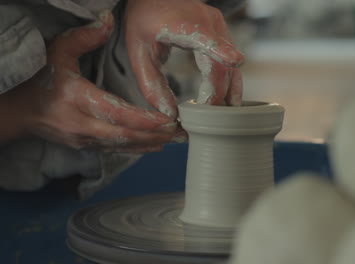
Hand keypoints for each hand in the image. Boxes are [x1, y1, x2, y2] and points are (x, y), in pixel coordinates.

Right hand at [8, 11, 178, 152]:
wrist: (19, 111)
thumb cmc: (40, 79)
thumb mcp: (57, 51)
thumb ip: (84, 37)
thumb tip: (108, 20)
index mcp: (77, 99)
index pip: (116, 114)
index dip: (144, 120)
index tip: (167, 119)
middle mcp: (81, 125)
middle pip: (124, 135)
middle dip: (154, 135)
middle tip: (180, 131)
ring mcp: (83, 140)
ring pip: (122, 146)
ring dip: (150, 143)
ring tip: (175, 138)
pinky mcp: (85, 147)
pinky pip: (115, 150)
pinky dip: (137, 148)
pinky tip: (156, 145)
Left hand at [125, 0, 244, 118]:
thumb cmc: (145, 22)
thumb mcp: (138, 53)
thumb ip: (151, 84)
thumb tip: (170, 114)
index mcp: (181, 23)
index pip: (203, 37)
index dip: (219, 50)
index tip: (234, 61)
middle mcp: (207, 22)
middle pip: (220, 64)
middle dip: (217, 95)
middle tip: (208, 118)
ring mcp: (219, 27)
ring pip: (231, 66)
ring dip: (228, 91)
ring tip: (221, 115)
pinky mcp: (224, 33)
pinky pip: (232, 63)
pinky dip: (229, 82)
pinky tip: (227, 101)